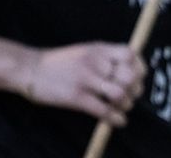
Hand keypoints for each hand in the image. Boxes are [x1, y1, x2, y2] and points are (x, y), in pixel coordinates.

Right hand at [23, 43, 144, 126]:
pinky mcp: (76, 97)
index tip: (139, 77)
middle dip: (135, 89)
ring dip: (126, 104)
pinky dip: (114, 118)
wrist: (30, 69)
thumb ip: (106, 56)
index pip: (131, 55)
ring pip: (119, 94)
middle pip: (129, 76)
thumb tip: (130, 69)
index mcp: (99, 49)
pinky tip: (118, 121)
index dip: (140, 68)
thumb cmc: (59, 62)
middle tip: (132, 96)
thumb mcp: (86, 50)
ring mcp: (85, 80)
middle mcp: (95, 62)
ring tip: (122, 107)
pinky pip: (102, 110)